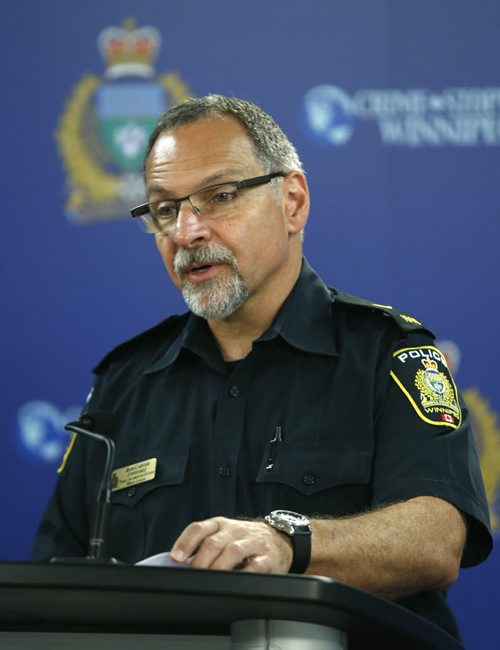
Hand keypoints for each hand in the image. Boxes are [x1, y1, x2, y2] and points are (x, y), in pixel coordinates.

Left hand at [170, 516, 292, 572]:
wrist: (280, 539)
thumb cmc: (245, 540)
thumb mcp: (224, 536)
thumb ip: (204, 546)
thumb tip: (180, 565)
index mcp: (221, 524)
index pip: (199, 528)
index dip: (186, 542)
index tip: (176, 558)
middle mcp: (235, 530)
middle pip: (214, 542)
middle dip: (200, 561)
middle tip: (191, 576)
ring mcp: (252, 542)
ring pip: (233, 551)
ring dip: (218, 567)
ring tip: (209, 581)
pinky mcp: (268, 557)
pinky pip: (255, 565)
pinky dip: (244, 574)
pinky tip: (235, 582)